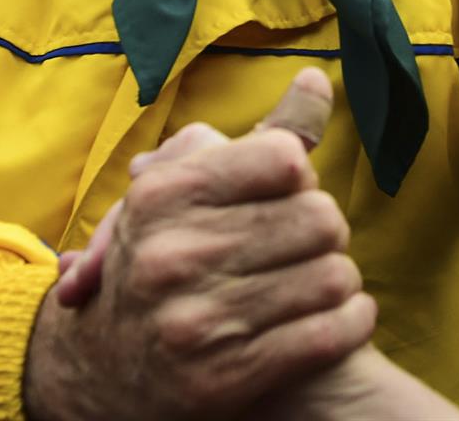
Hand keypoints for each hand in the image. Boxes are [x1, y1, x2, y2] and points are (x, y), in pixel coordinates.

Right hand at [23, 71, 373, 420]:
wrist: (105, 372)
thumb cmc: (168, 257)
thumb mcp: (193, 189)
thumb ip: (264, 137)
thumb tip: (318, 79)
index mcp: (162, 197)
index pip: (285, 159)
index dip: (298, 177)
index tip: (286, 194)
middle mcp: (172, 257)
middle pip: (321, 218)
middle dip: (326, 231)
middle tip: (308, 244)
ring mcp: (195, 323)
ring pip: (333, 276)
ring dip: (342, 280)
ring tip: (322, 282)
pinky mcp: (224, 380)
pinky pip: (330, 334)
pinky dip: (353, 322)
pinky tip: (342, 317)